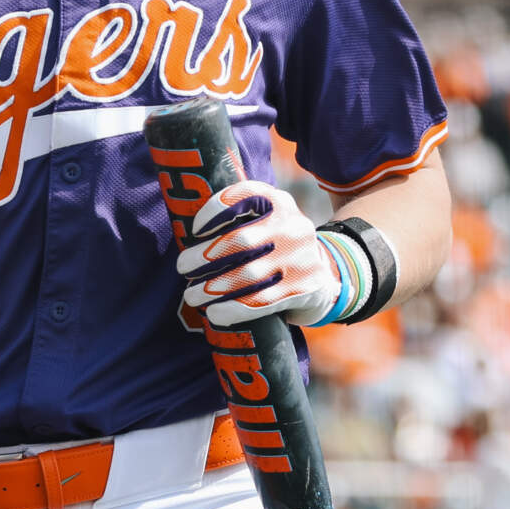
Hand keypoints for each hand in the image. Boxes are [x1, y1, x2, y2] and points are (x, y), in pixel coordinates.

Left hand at [175, 180, 362, 328]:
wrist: (327, 275)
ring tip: (192, 295)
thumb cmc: (277, 245)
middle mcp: (293, 225)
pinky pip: (262, 301)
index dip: (214, 211)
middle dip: (204, 256)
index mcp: (279, 202)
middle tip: (183, 267)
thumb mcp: (267, 220)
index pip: (244, 195)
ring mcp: (301, 258)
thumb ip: (238, 217)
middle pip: (240, 240)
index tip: (195, 230)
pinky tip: (215, 313)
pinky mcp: (304, 288)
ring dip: (213, 287)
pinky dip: (234, 309)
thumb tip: (184, 230)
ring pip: (248, 275)